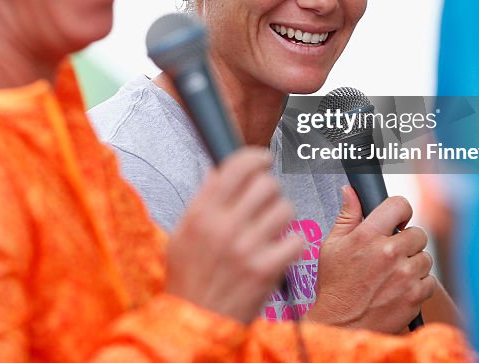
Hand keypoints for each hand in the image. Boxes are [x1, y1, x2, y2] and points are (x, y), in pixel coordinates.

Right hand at [165, 147, 303, 323]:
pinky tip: (279, 251)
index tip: (264, 159)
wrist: (196, 323)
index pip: (236, 166)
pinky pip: (296, 240)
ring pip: (285, 208)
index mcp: (202, 213)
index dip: (256, 156)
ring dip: (282, 217)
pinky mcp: (266, 269)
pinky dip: (292, 244)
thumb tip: (216, 172)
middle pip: (266, 184)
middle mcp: (224, 226)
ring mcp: (246, 247)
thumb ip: (201, 201)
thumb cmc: (189, 278)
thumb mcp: (182, 234)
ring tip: (271, 230)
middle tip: (265, 203)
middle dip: (271, 190)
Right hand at [306, 186, 436, 332]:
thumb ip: (347, 216)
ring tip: (394, 273)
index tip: (398, 220)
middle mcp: (388, 252)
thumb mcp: (332, 246)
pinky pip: (431, 280)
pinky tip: (401, 287)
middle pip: (417, 232)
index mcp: (367, 235)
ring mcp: (404, 274)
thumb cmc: (336, 286)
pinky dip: (419, 284)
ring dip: (414, 264)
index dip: (400, 211)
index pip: (399, 205)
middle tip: (392, 253)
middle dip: (407, 241)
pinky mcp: (415, 295)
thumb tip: (350, 192)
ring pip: (425, 257)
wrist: (342, 325)